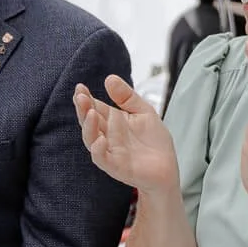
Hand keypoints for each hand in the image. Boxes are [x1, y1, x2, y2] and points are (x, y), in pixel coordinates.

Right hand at [76, 75, 180, 192]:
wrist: (167, 168)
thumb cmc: (154, 141)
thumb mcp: (144, 111)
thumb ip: (127, 96)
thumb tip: (109, 78)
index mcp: (112, 121)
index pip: (94, 107)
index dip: (86, 98)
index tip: (80, 87)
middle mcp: (107, 135)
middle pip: (89, 121)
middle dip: (82, 108)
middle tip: (80, 96)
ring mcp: (109, 151)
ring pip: (91, 139)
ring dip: (88, 126)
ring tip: (90, 112)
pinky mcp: (116, 166)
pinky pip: (102, 159)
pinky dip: (98, 150)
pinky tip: (100, 139)